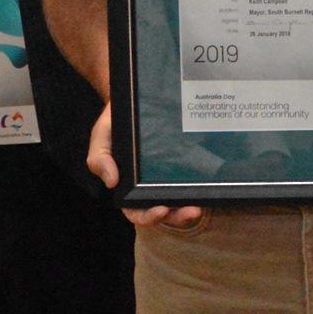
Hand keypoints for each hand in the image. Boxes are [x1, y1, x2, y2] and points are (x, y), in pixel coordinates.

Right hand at [85, 103, 203, 227]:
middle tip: (192, 210)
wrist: (137, 96)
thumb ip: (99, 158)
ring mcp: (169, 174)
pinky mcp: (184, 161)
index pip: (137, 211)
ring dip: (191, 206)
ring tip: (201, 204)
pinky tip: (212, 182)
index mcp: (128, 185)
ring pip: (180, 199)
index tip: (162, 209)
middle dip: (177, 216)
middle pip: (164, 211)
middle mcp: (150, 184)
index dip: (149, 216)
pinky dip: (200, 185)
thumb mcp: (102, 135)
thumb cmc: (116, 120)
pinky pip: (194, 178)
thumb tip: (111, 182)